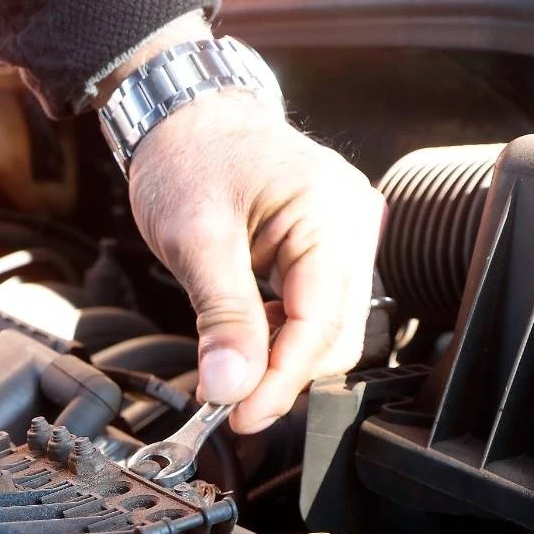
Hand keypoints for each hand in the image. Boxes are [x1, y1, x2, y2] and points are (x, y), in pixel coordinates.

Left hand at [111, 21, 384, 433]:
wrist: (181, 117)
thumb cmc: (188, 155)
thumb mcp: (195, 238)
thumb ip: (221, 315)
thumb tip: (230, 386)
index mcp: (331, 212)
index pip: (322, 323)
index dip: (281, 380)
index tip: (239, 415)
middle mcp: (351, 225)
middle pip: (332, 334)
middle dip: (280, 374)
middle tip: (224, 399)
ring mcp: (342, 238)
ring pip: (323, 330)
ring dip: (277, 358)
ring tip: (226, 365)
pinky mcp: (323, 251)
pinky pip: (312, 310)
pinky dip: (277, 336)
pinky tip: (242, 337)